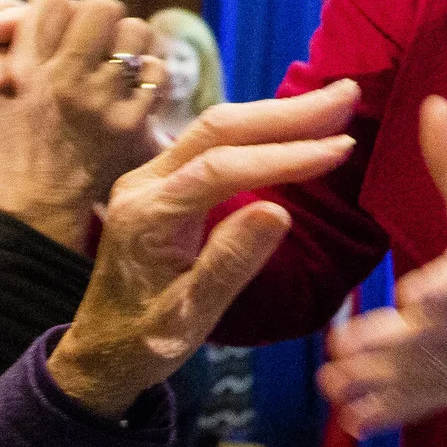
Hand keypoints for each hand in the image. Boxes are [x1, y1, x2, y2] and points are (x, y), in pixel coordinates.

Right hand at [0, 0, 158, 250]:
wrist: (31, 209)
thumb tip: (13, 14)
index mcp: (25, 69)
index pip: (53, 0)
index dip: (48, 10)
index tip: (43, 34)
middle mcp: (69, 80)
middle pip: (101, 7)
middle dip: (89, 18)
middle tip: (80, 41)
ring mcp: (105, 101)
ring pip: (136, 32)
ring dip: (121, 41)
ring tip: (104, 60)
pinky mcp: (132, 122)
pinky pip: (155, 71)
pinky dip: (142, 73)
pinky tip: (122, 86)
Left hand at [48, 83, 363, 418]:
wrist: (100, 350)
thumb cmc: (145, 342)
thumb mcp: (190, 317)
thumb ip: (231, 262)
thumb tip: (280, 211)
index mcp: (147, 215)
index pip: (221, 168)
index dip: (284, 156)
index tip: (341, 146)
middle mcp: (144, 182)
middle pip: (218, 129)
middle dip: (287, 113)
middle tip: (346, 96)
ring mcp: (151, 176)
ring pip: (216, 128)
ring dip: (276, 113)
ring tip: (334, 102)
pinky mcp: (164, 180)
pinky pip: (214, 142)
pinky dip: (260, 129)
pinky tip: (294, 125)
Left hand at [317, 98, 446, 435]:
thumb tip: (434, 101)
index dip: (438, 296)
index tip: (415, 297)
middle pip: (419, 341)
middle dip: (381, 346)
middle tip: (341, 344)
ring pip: (403, 382)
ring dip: (366, 385)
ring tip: (331, 381)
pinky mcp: (442, 395)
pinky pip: (407, 413)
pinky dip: (380, 417)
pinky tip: (352, 418)